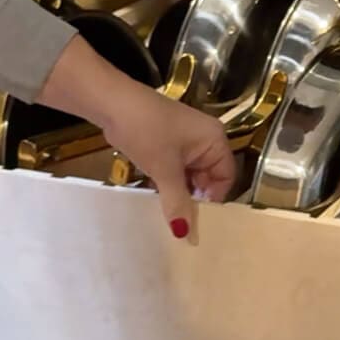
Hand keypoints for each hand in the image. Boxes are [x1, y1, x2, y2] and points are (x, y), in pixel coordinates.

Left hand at [38, 35, 234, 231]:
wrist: (113, 103)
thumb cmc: (147, 131)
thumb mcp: (164, 170)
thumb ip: (177, 202)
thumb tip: (185, 235)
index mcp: (214, 140)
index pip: (226, 176)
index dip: (214, 198)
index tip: (198, 219)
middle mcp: (205, 139)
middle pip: (209, 177)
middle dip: (195, 198)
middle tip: (182, 221)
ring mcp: (185, 140)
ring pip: (190, 175)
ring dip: (179, 192)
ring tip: (168, 213)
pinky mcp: (167, 142)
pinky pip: (175, 169)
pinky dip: (168, 182)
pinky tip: (157, 197)